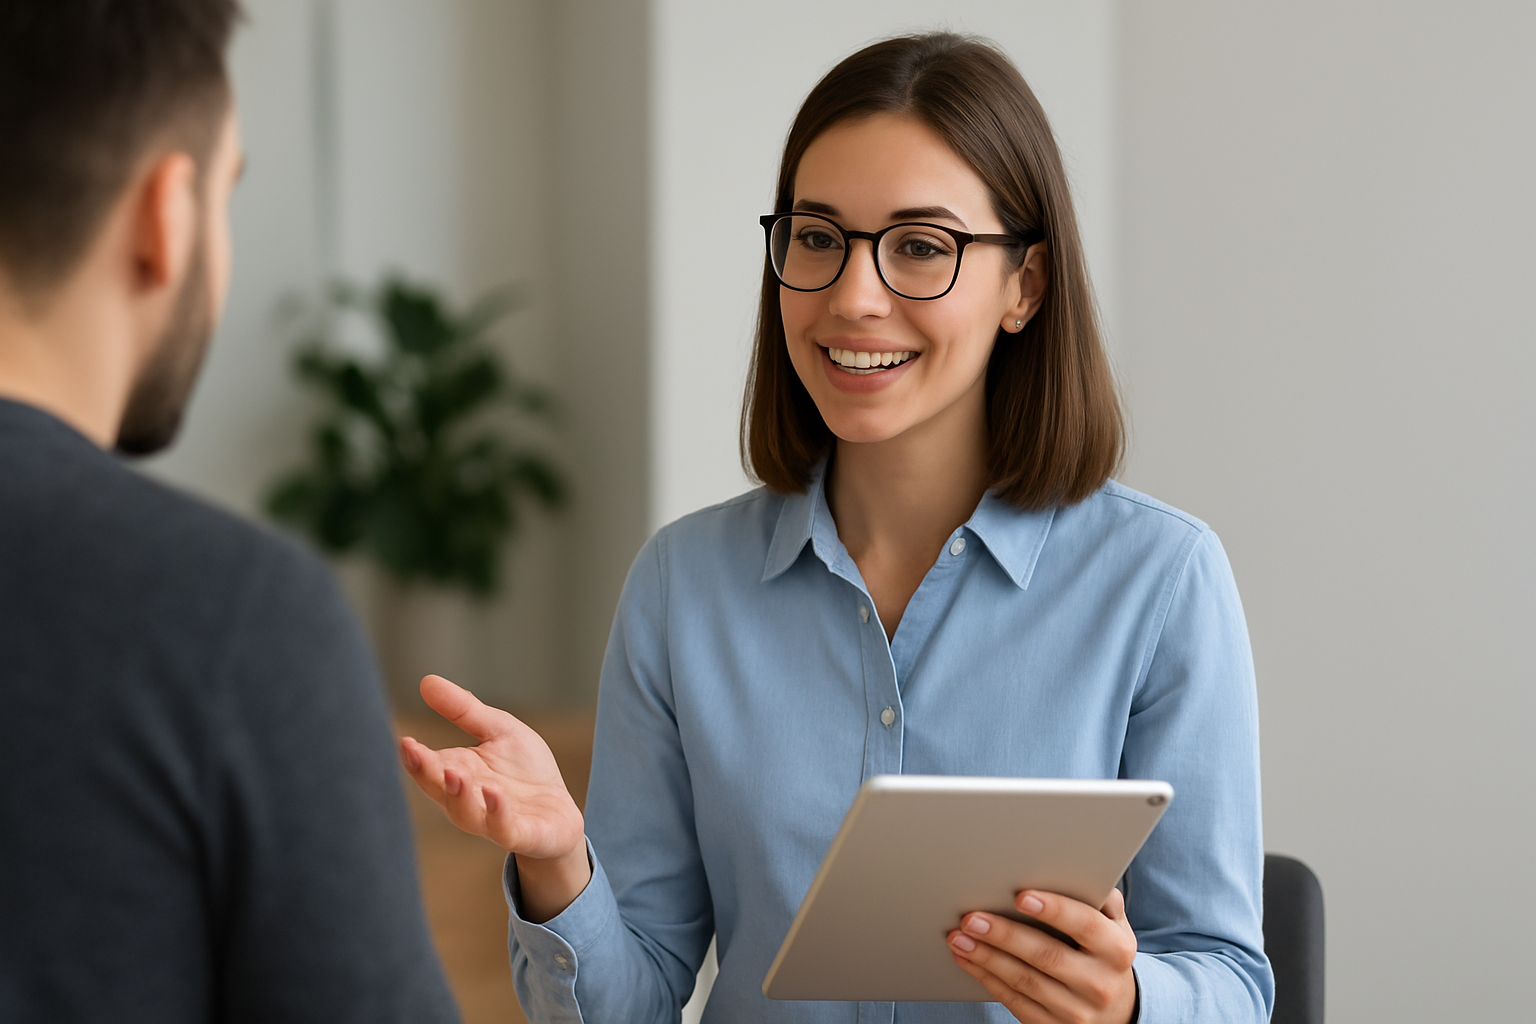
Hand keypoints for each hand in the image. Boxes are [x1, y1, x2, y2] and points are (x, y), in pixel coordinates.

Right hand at [399, 674, 589, 920]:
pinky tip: (493, 793)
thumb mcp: (499, 731)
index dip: (415, 757)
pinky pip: (503, 828)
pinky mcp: (520, 833)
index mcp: (458, 774)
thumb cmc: (525, 772)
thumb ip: (464, 710)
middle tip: (415, 753)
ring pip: (465, 813)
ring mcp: (492, 819)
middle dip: (426, 773)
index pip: (428, 767)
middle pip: (439, 790)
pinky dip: (496, 812)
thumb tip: (426, 681)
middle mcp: (468, 800)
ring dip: (459, 795)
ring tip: (456, 773)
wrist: (558, 813)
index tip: (405, 741)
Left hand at [946, 888, 1138, 1023]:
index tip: (1021, 896)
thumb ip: (1100, 898)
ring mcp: (1077, 1010)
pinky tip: (967, 959)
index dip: (1054, 910)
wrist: (1116, 1011)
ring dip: (986, 958)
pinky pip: (1015, 1002)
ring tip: (959, 937)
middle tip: (972, 918)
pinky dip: (987, 978)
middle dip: (1005, 935)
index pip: (1085, 925)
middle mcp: (1099, 983)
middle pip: (1047, 955)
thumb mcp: (1114, 926)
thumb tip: (1079, 869)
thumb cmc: (1103, 953)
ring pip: (1025, 982)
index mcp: (1116, 949)